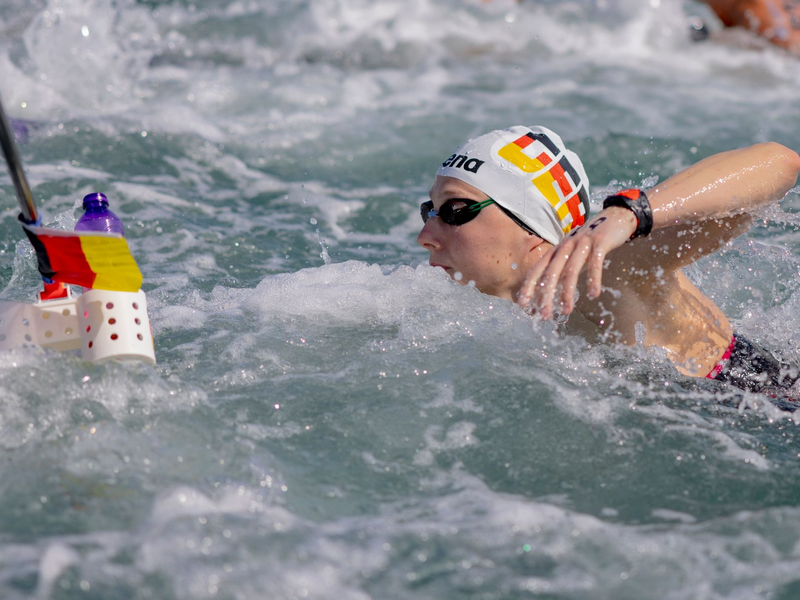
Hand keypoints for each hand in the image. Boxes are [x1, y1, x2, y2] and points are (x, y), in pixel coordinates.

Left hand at [516, 207, 636, 317]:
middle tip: (544, 315)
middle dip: (546, 295)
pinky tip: (594, 295)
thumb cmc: (591, 240)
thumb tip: (551, 291)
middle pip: (551, 273)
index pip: (538, 269)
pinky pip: (595, 263)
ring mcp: (582, 243)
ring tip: (566, 311)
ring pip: (570, 270)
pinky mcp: (600, 242)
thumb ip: (563, 268)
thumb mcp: (572, 252)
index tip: (522, 303)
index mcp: (557, 249)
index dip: (529, 286)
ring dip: (567, 292)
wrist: (615, 217)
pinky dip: (593, 280)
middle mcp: (566, 246)